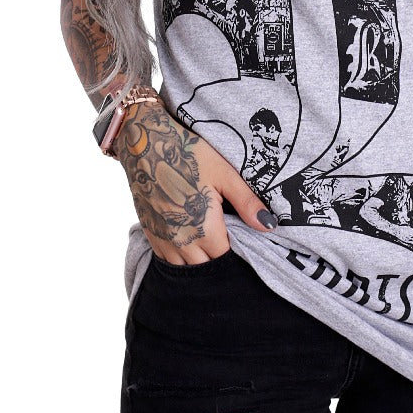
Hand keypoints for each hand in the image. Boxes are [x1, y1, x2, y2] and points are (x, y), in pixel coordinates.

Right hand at [114, 99, 277, 263]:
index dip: (237, 252)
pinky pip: (168, 261)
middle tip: (227, 238)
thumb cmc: (188, 154)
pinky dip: (181, 257)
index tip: (242, 239)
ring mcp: (163, 240)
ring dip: (199, 260)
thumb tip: (268, 226)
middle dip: (218, 258)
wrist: (144, 144)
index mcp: (204, 229)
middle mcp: (182, 242)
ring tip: (209, 240)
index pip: (226, 258)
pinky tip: (189, 241)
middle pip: (207, 267)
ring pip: (186, 268)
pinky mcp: (150, 235)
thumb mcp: (224, 174)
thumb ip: (247, 202)